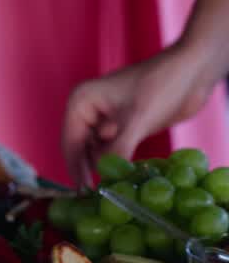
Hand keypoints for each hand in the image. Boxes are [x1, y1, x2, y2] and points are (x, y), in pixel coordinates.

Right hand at [62, 43, 216, 183]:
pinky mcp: (122, 126)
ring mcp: (105, 118)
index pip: (70, 142)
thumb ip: (118, 150)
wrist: (193, 71)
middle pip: (80, 149)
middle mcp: (88, 110)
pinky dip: (119, 160)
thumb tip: (105, 179)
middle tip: (102, 190)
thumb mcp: (137, 120)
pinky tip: (127, 170)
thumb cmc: (162, 85)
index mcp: (81, 102)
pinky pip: (113, 149)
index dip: (75, 168)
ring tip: (118, 180)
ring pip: (97, 151)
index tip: (84, 192)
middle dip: (92, 167)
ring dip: (108, 164)